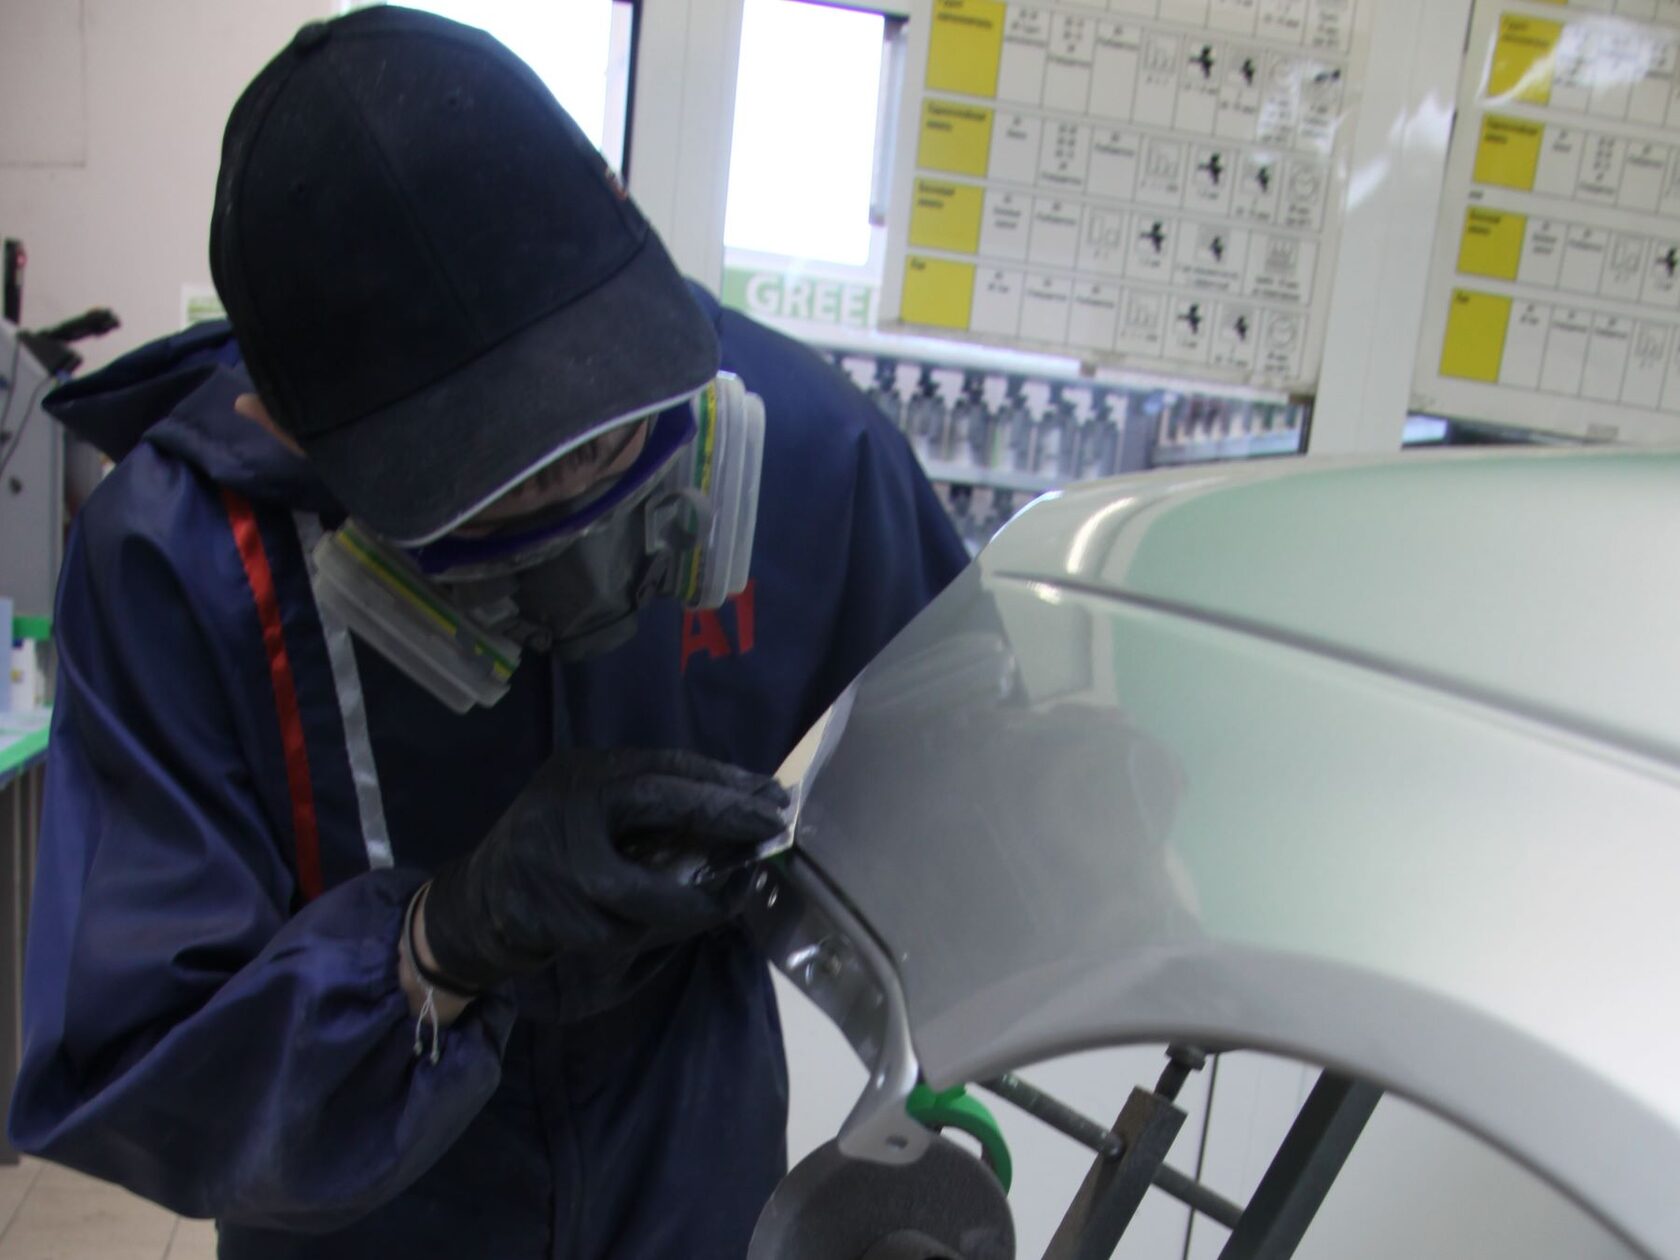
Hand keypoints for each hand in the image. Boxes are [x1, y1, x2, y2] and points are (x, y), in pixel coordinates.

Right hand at [421, 749, 789, 991]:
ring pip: (648, 888)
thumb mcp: (588, 802)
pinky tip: (689, 919)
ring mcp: (559, 867)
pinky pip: (629, 931)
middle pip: (658, 801)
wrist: (478, 901)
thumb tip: (734, 807)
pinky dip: (666, 928)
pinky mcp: (556, 920)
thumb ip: (642, 802)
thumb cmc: (552, 846)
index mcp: (584, 772)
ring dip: (701, 896)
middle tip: (774, 825)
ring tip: (737, 891)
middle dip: (724, 814)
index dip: (723, 779)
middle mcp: (569, 809)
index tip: (773, 793)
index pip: (663, 765)